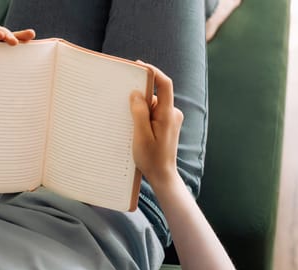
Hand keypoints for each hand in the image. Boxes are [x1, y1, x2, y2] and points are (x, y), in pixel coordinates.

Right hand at [129, 63, 183, 189]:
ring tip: (131, 126)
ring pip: (153, 105)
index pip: (164, 84)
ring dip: (140, 110)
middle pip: (155, 95)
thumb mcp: (141, 135)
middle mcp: (172, 114)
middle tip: (125, 105)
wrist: (163, 176)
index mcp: (167, 114)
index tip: (138, 66)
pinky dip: (143, 117)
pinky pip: (154, 114)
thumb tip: (136, 93)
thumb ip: (139, 112)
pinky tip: (136, 130)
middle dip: (140, 97)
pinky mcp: (167, 125)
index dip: (152, 72)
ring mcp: (170, 119)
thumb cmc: (151, 158)